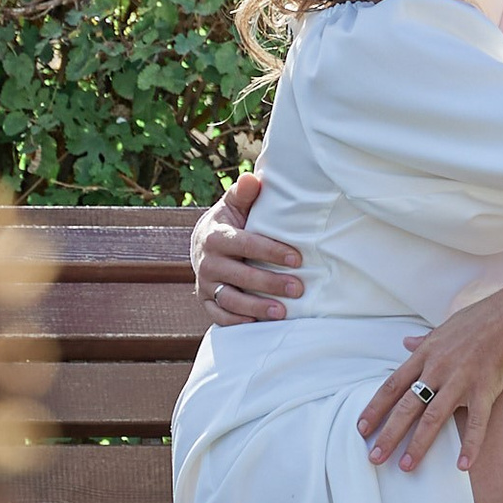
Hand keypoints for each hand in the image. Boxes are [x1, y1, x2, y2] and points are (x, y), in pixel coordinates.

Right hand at [190, 168, 305, 324]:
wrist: (203, 243)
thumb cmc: (230, 222)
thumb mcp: (234, 205)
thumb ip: (243, 194)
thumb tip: (253, 179)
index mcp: (215, 236)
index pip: (245, 244)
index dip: (270, 251)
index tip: (297, 258)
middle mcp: (207, 262)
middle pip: (240, 276)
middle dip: (270, 283)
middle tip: (298, 288)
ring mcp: (205, 284)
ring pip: (230, 299)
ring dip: (257, 307)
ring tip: (283, 312)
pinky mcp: (206, 301)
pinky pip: (220, 316)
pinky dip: (238, 321)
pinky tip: (259, 323)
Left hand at [359, 284, 502, 471]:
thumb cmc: (483, 316)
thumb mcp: (447, 326)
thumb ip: (424, 340)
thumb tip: (406, 343)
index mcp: (427, 353)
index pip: (393, 385)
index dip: (375, 408)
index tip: (361, 428)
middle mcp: (439, 368)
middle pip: (407, 406)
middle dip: (389, 434)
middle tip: (374, 457)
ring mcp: (462, 379)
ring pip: (433, 417)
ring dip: (418, 445)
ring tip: (406, 467)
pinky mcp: (486, 388)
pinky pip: (476, 422)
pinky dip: (470, 445)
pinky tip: (463, 465)